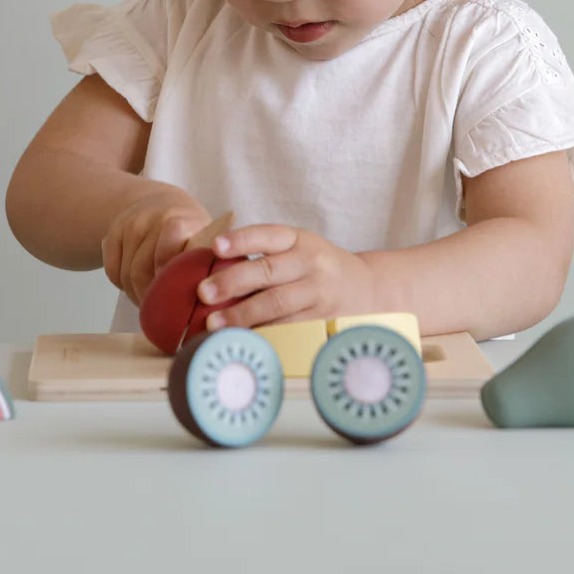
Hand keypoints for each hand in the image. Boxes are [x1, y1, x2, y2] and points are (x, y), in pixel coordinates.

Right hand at [101, 186, 211, 305]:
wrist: (160, 201)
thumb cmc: (188, 230)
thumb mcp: (204, 242)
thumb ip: (205, 267)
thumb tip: (206, 307)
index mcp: (181, 221)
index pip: (165, 255)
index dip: (165, 280)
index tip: (173, 301)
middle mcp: (153, 218)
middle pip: (140, 270)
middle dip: (148, 297)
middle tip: (158, 311)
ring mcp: (131, 223)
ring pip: (125, 274)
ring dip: (135, 294)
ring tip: (149, 301)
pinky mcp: (114, 230)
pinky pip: (111, 270)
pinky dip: (121, 285)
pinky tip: (134, 285)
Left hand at [195, 224, 377, 329]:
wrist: (369, 288)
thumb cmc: (318, 267)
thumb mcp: (299, 248)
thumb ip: (266, 254)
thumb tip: (214, 269)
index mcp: (300, 239)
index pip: (268, 235)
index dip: (241, 240)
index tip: (216, 247)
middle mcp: (311, 263)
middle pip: (268, 271)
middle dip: (232, 282)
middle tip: (204, 292)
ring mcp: (318, 293)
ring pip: (277, 304)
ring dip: (242, 315)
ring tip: (214, 323)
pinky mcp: (322, 321)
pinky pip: (288, 329)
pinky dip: (262, 334)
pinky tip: (241, 339)